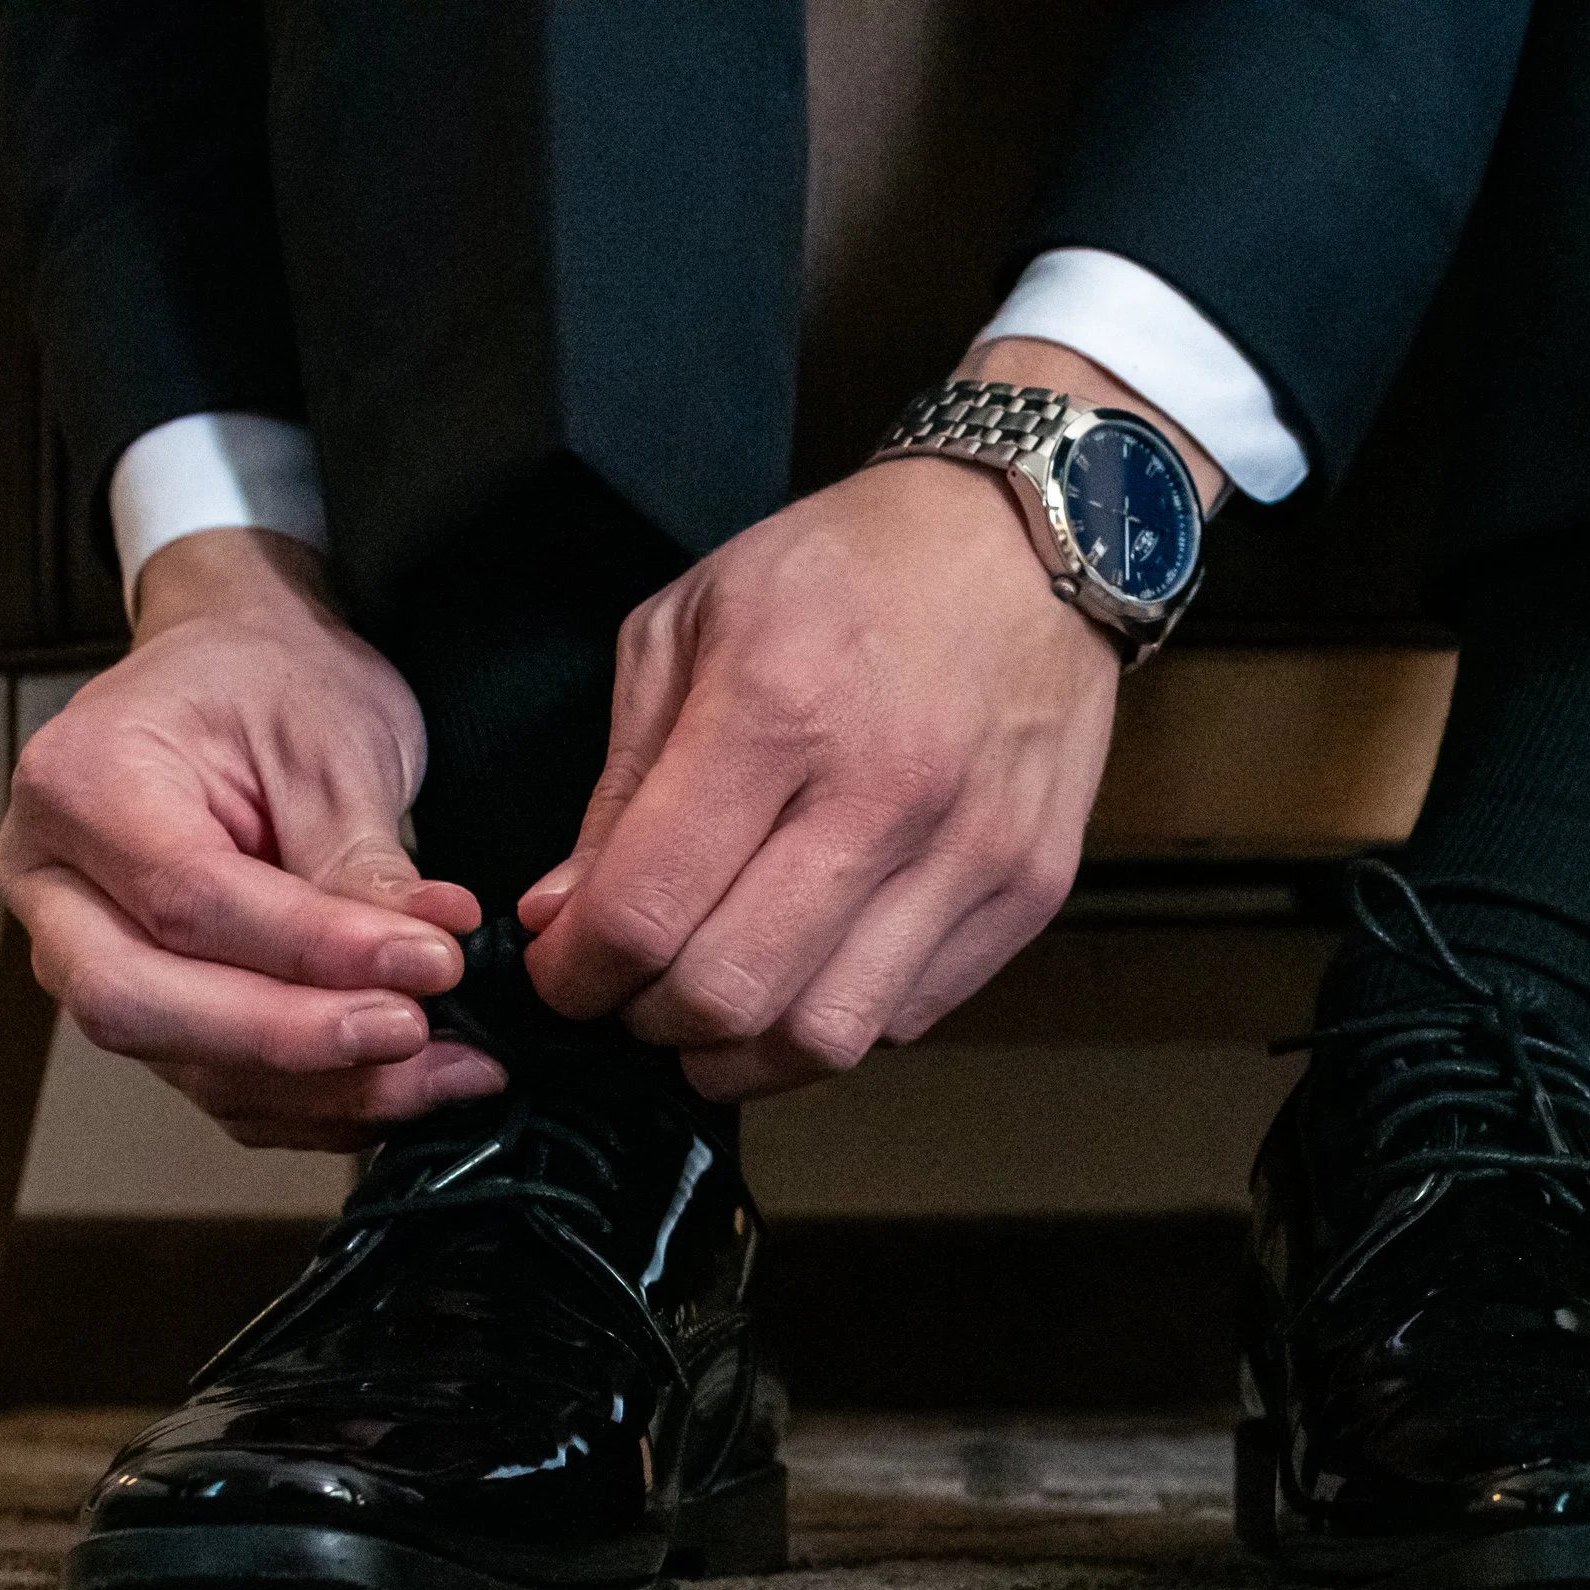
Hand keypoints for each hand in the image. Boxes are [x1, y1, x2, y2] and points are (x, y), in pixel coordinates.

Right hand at [0, 528, 505, 1148]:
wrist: (237, 665)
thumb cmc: (270, 680)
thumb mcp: (332, 744)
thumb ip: (362, 864)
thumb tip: (424, 963)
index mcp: (80, 785)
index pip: (188, 900)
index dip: (314, 951)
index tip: (430, 966)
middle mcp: (52, 881)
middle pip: (141, 1004)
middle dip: (293, 1040)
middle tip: (421, 1035)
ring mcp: (82, 951)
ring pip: (181, 1061)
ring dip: (323, 1089)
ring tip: (450, 1073)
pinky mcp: (144, 1001)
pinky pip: (213, 1081)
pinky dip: (312, 1102)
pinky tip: (405, 1087)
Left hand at [516, 341, 1222, 1100]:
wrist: (1027, 539)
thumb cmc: (851, 570)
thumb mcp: (688, 625)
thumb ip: (622, 784)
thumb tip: (566, 915)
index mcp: (776, 710)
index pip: (644, 911)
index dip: (574, 973)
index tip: (562, 969)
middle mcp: (883, 793)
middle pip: (729, 996)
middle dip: (646, 1020)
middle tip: (630, 990)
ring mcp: (970, 852)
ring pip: (825, 1038)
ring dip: (742, 1050)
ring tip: (713, 1005)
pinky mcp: (1028, 889)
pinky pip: (906, 1015)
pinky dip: (837, 1016)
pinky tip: (808, 965)